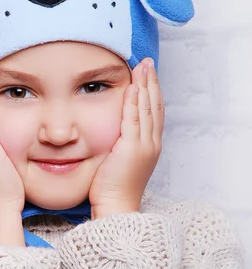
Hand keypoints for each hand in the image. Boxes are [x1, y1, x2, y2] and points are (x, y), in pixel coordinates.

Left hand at [89, 58, 163, 217]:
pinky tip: (133, 86)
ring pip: (148, 108)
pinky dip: (135, 101)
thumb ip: (119, 143)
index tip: (148, 75)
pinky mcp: (133, 148)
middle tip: (148, 63)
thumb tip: (112, 132)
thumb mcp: (119, 161)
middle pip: (156, 106)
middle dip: (152, 82)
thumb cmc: (113, 188)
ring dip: (146, 85)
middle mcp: (152, 143)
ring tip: (143, 67)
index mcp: (150, 146)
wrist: (116, 206)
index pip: (154, 112)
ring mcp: (145, 145)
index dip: (152, 92)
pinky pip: (135, 119)